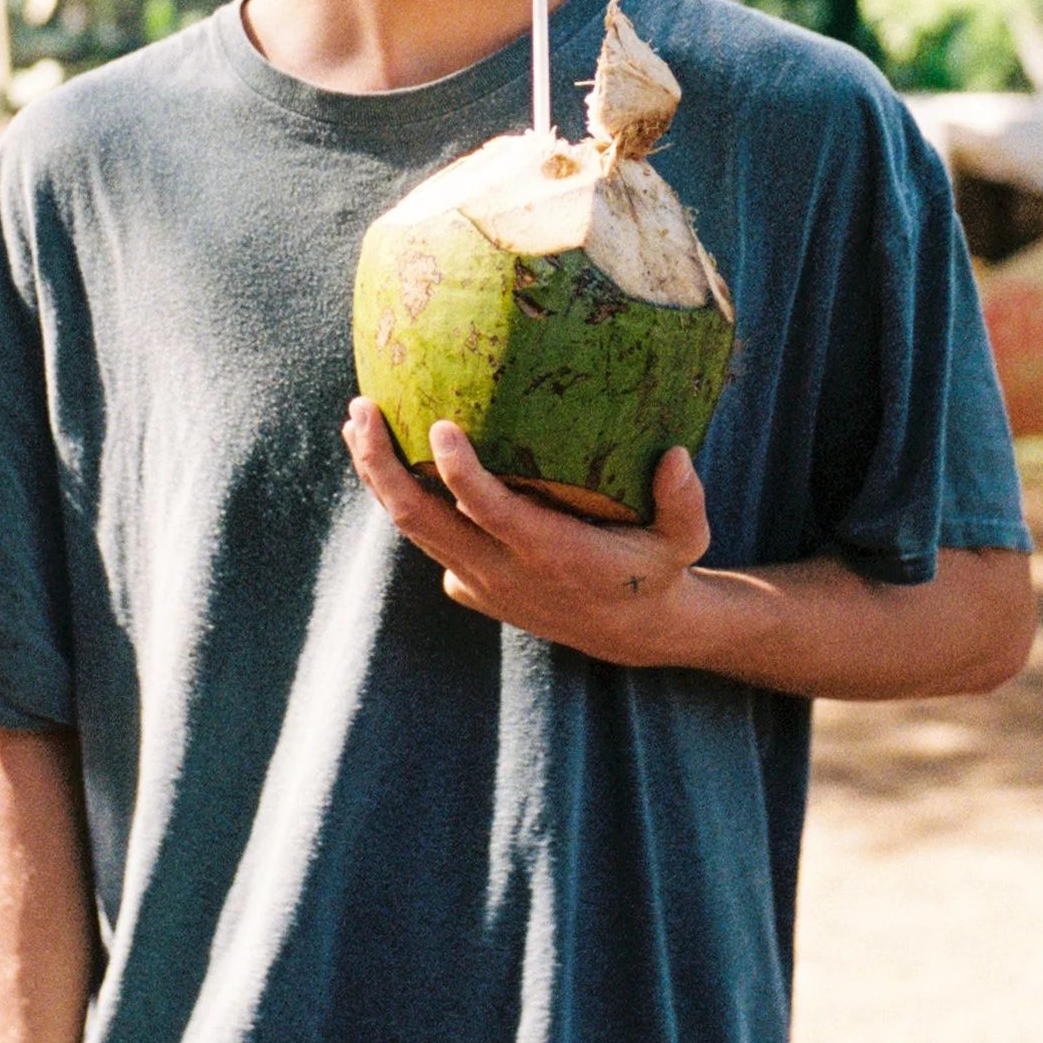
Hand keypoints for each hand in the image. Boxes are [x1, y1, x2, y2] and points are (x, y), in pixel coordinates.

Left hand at [341, 397, 713, 666]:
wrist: (628, 632)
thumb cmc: (656, 568)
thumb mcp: (685, 541)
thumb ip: (684, 502)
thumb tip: (676, 455)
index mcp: (552, 555)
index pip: (491, 512)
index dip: (461, 472)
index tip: (440, 424)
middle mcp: (503, 573)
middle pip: (422, 520)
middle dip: (383, 466)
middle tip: (362, 409)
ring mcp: (479, 582)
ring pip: (411, 529)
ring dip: (379, 476)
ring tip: (358, 421)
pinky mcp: (469, 585)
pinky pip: (425, 538)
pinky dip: (400, 497)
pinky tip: (387, 450)